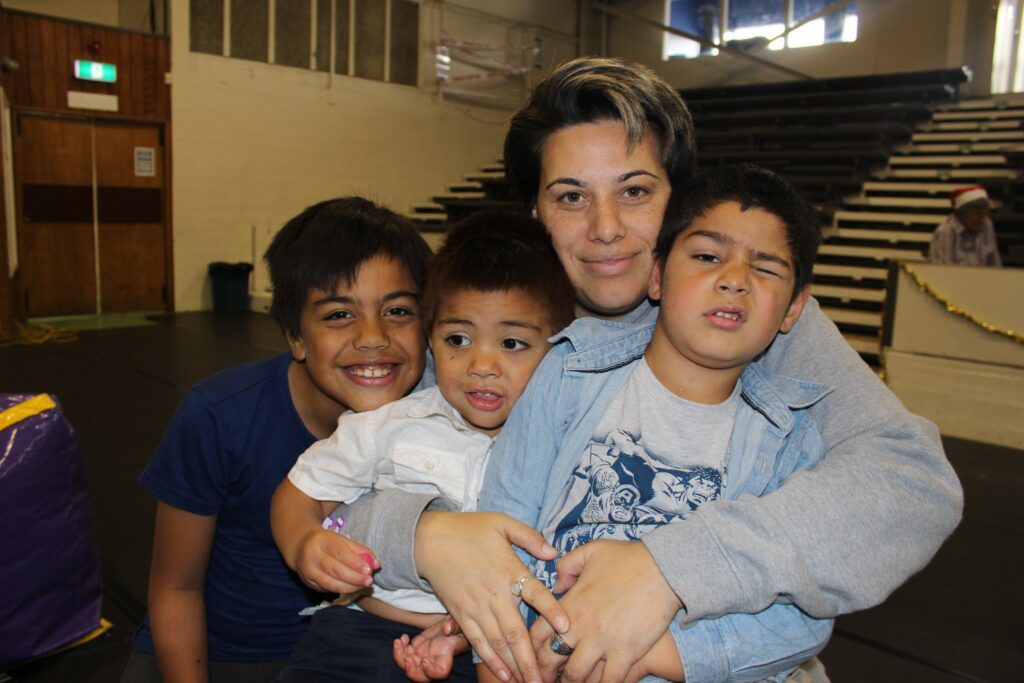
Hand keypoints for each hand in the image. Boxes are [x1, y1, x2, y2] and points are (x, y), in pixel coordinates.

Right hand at [294, 527, 377, 593]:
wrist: (301, 546)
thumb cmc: (328, 542)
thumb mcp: (342, 540)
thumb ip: (360, 550)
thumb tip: (377, 564)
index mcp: (321, 540)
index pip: (340, 553)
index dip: (355, 563)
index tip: (369, 569)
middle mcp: (312, 556)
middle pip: (335, 570)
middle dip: (354, 578)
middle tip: (369, 581)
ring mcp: (308, 571)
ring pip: (330, 583)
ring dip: (349, 587)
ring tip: (363, 586)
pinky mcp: (308, 582)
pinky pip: (326, 589)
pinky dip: (341, 590)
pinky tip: (352, 589)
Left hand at [392, 618, 468, 681]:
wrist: (448, 629)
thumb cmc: (457, 630)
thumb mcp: (458, 626)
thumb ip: (453, 626)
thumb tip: (447, 629)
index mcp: (446, 660)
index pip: (439, 673)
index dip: (430, 671)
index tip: (425, 660)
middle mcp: (432, 663)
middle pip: (420, 677)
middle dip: (411, 671)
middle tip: (407, 659)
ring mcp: (421, 658)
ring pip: (407, 666)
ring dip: (400, 657)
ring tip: (398, 643)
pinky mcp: (414, 651)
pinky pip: (403, 655)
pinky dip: (399, 648)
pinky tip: (403, 638)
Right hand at [415, 511, 568, 682]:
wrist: (428, 539)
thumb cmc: (468, 528)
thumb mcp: (501, 522)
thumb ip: (529, 536)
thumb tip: (553, 553)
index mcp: (508, 570)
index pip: (534, 593)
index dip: (551, 610)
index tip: (566, 627)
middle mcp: (493, 593)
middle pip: (515, 631)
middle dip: (531, 659)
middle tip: (544, 680)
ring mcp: (475, 607)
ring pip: (498, 643)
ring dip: (514, 666)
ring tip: (528, 682)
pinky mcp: (460, 614)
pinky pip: (477, 641)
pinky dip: (491, 660)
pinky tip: (504, 674)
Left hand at [530, 540, 681, 682]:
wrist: (663, 569)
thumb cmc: (627, 558)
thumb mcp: (590, 551)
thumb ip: (566, 566)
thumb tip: (558, 586)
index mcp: (569, 604)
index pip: (537, 635)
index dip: (532, 650)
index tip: (535, 658)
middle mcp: (580, 626)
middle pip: (550, 660)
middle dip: (546, 672)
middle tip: (548, 678)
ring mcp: (602, 642)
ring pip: (575, 676)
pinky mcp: (626, 653)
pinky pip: (608, 681)